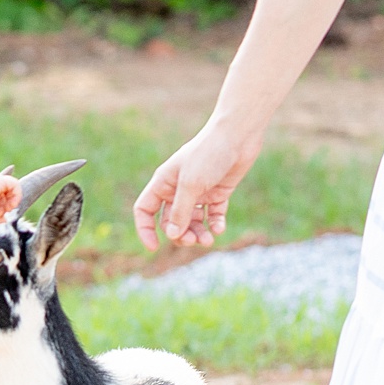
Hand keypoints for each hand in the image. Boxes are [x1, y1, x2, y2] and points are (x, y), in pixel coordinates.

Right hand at [0, 173, 20, 225]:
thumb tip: (5, 219)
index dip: (4, 201)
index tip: (2, 213)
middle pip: (5, 194)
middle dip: (6, 206)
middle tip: (0, 214)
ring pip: (12, 187)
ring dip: (13, 200)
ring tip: (6, 210)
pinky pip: (15, 183)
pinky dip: (17, 195)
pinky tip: (11, 204)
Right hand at [133, 125, 261, 249]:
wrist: (238, 136)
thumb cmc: (209, 154)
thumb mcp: (190, 185)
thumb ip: (180, 211)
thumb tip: (171, 236)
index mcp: (163, 182)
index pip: (145, 210)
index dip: (146, 230)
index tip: (154, 247)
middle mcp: (178, 189)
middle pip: (170, 221)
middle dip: (180, 234)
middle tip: (193, 241)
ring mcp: (198, 192)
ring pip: (192, 222)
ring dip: (198, 233)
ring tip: (208, 240)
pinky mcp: (217, 193)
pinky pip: (212, 216)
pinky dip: (214, 224)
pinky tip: (218, 228)